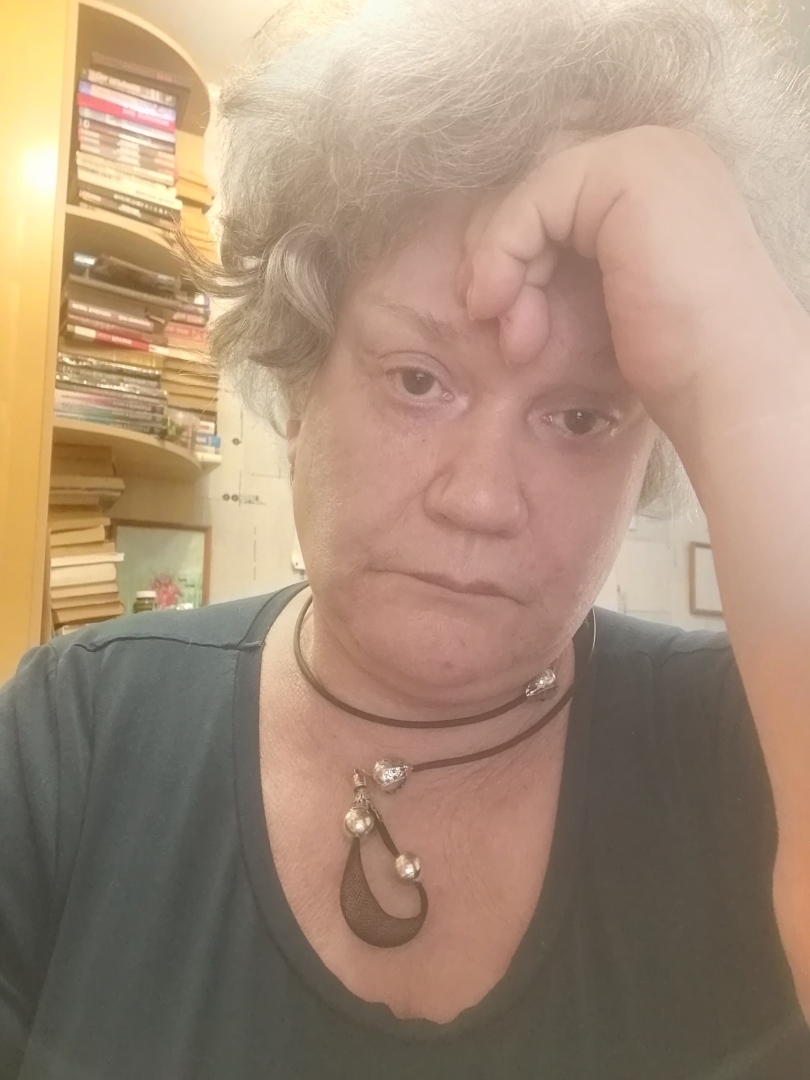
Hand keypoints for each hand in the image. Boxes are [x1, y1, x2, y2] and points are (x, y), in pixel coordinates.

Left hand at [462, 126, 796, 422]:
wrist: (727, 380)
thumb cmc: (676, 359)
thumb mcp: (607, 295)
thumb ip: (567, 259)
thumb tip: (486, 266)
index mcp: (661, 180)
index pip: (556, 199)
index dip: (515, 255)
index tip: (502, 322)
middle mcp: (659, 152)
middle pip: (539, 193)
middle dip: (502, 262)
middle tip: (496, 327)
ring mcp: (648, 154)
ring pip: (530, 198)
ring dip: (501, 271)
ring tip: (515, 340)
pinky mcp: (627, 171)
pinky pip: (531, 203)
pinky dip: (502, 257)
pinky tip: (503, 309)